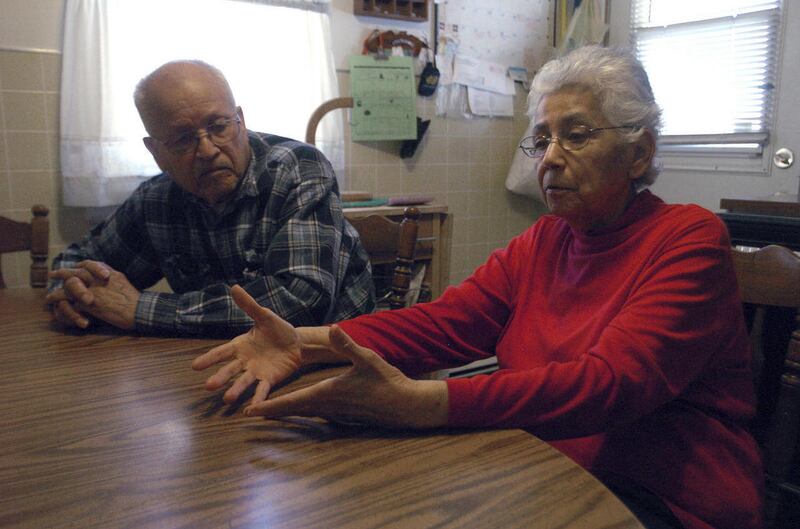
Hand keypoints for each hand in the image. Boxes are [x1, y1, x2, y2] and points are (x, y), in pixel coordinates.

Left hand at [47, 261, 138, 329]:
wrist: (139, 311)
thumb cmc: (135, 300)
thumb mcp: (123, 282)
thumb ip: (110, 278)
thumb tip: (104, 276)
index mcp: (108, 273)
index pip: (88, 264)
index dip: (78, 266)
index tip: (71, 267)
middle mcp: (99, 279)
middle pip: (76, 272)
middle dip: (63, 273)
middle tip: (53, 274)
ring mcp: (93, 290)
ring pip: (70, 286)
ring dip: (58, 291)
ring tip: (49, 297)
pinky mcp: (89, 304)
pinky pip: (71, 303)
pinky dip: (63, 306)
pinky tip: (58, 309)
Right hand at [192, 285, 303, 404]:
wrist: (297, 343)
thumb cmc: (278, 330)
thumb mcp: (264, 316)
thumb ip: (249, 305)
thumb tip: (234, 287)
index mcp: (240, 345)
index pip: (221, 352)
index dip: (208, 359)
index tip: (194, 366)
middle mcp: (245, 361)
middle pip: (230, 370)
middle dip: (220, 377)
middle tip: (208, 386)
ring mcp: (256, 371)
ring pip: (243, 382)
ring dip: (235, 390)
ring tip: (227, 399)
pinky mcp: (269, 379)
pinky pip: (262, 389)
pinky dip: (258, 399)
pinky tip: (253, 408)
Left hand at [244, 325, 448, 428]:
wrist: (405, 405)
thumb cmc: (386, 381)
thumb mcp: (367, 358)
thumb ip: (347, 344)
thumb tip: (334, 327)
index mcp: (329, 392)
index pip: (294, 401)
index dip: (271, 406)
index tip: (251, 411)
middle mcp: (329, 407)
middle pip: (294, 410)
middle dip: (272, 412)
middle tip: (250, 414)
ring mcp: (337, 414)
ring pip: (305, 413)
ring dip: (286, 413)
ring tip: (269, 412)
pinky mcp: (344, 416)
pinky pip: (317, 415)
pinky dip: (303, 412)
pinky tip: (302, 409)